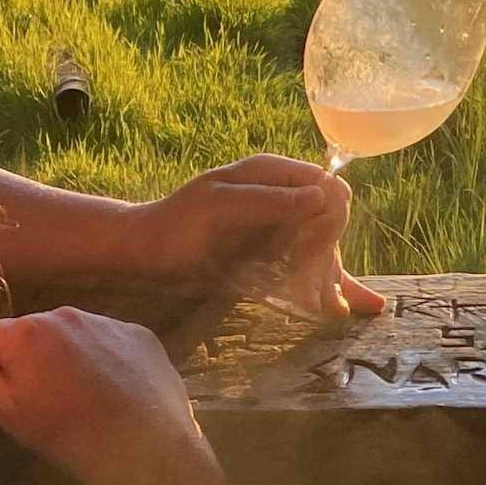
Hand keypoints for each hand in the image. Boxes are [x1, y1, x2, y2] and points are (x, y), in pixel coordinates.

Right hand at [0, 307, 204, 484]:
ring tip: (79, 395)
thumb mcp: (11, 414)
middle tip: (37, 395)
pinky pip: (107, 341)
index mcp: (27, 333)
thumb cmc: (68, 434)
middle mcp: (65, 316)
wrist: (144, 448)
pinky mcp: (140, 334)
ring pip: (70, 334)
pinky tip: (112, 390)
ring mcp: (107, 322)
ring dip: (65, 356)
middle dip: (24, 357)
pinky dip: (102, 358)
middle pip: (29, 331)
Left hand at [118, 158, 383, 317]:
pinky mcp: (271, 255)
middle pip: (329, 224)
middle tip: (330, 301)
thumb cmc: (178, 223)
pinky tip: (339, 309)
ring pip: (322, 250)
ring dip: (331, 279)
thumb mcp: (220, 206)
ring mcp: (279, 228)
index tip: (318, 256)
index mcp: (272, 174)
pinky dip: (321, 287)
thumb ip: (269, 200)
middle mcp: (283, 198)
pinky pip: (306, 268)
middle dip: (332, 259)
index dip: (330, 221)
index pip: (327, 190)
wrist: (146, 254)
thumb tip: (322, 196)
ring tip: (335, 310)